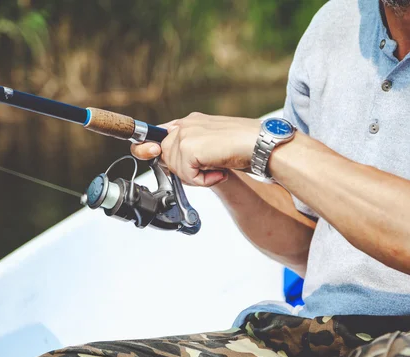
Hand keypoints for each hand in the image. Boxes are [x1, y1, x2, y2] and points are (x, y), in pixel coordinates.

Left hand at [131, 112, 260, 186]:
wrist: (265, 145)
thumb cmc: (245, 149)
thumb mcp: (212, 150)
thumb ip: (190, 153)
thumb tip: (167, 162)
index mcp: (191, 122)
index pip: (159, 134)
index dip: (147, 146)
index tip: (144, 150)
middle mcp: (186, 124)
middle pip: (164, 156)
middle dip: (183, 170)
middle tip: (208, 169)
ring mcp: (186, 133)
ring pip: (174, 167)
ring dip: (195, 177)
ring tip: (217, 168)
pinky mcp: (190, 146)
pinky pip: (186, 175)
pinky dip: (202, 181)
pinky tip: (218, 172)